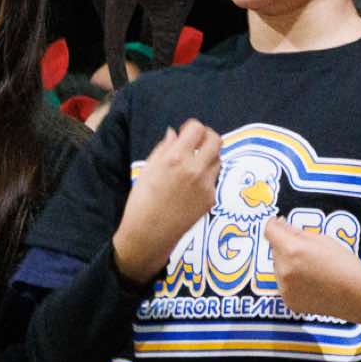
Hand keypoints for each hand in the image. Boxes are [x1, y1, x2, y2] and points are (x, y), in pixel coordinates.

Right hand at [112, 121, 220, 285]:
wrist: (149, 233)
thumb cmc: (142, 201)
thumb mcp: (147, 169)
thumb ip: (164, 148)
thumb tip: (174, 132)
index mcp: (175, 158)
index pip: (197, 128)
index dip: (192, 127)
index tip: (187, 132)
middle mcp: (194, 169)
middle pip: (216, 140)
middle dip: (207, 137)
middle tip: (198, 143)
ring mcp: (206, 184)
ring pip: (218, 159)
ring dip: (209, 156)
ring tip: (193, 164)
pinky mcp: (211, 198)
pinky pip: (214, 178)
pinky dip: (206, 176)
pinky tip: (192, 184)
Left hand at [263, 218, 360, 335]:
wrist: (357, 296)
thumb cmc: (346, 265)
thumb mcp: (324, 240)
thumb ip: (298, 233)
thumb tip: (281, 226)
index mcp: (292, 250)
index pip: (270, 231)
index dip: (273, 224)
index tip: (278, 223)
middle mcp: (283, 269)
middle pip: (276, 251)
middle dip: (286, 247)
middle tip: (307, 251)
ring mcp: (284, 288)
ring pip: (279, 268)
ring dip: (289, 264)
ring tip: (313, 269)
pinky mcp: (288, 301)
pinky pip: (285, 285)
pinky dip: (293, 282)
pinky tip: (312, 283)